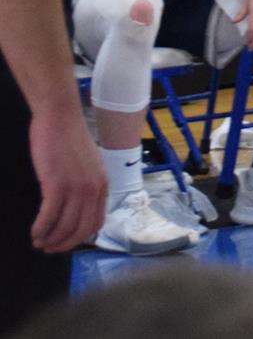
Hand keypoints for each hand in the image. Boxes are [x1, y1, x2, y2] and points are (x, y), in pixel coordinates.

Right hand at [29, 104, 105, 251]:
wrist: (60, 118)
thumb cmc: (69, 140)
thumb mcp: (88, 165)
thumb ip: (86, 185)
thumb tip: (77, 207)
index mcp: (103, 185)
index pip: (96, 222)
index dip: (80, 237)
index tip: (65, 243)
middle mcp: (94, 189)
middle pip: (81, 229)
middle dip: (64, 244)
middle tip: (48, 248)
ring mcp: (77, 188)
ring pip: (64, 226)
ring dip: (50, 239)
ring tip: (38, 241)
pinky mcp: (57, 185)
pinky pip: (49, 217)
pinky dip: (40, 229)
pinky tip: (34, 232)